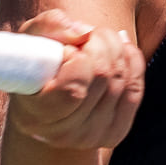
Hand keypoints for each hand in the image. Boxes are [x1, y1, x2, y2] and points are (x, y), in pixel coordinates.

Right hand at [3, 9, 144, 150]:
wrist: (45, 105)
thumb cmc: (34, 66)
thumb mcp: (30, 40)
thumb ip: (49, 27)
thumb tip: (84, 32)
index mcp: (36, 115)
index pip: (74, 88)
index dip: (77, 57)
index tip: (66, 49)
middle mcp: (64, 133)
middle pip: (103, 76)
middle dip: (99, 42)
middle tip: (86, 35)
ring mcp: (92, 136)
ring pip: (122, 79)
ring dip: (115, 47)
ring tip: (97, 40)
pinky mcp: (115, 133)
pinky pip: (135, 89)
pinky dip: (132, 61)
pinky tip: (120, 48)